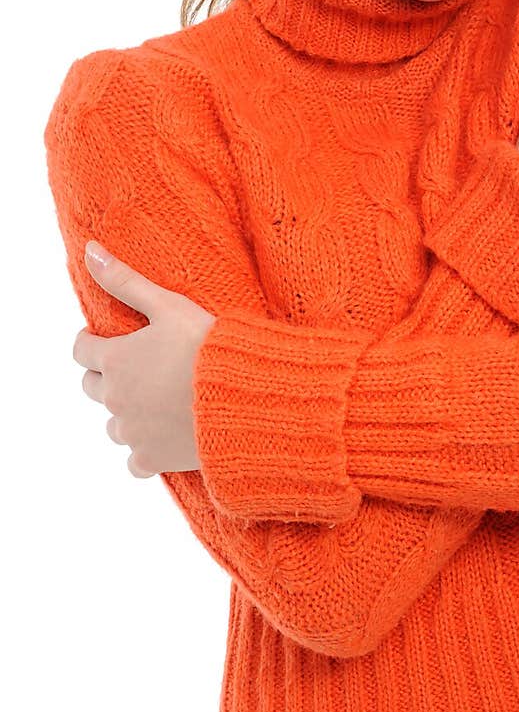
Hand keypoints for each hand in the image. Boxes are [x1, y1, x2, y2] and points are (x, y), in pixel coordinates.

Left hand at [73, 242, 217, 478]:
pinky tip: (163, 436)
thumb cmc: (208, 347)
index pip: (81, 349)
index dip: (92, 341)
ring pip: (112, 424)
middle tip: (138, 367)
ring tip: (156, 400)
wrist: (244, 398)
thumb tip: (89, 250)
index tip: (111, 337)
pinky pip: (134, 461)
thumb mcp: (168, 305)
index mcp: (115, 359)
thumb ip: (125, 281)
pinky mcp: (152, 458)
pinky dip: (143, 450)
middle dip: (106, 375)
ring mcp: (132, 432)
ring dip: (126, 412)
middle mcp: (115, 399)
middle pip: (91, 387)